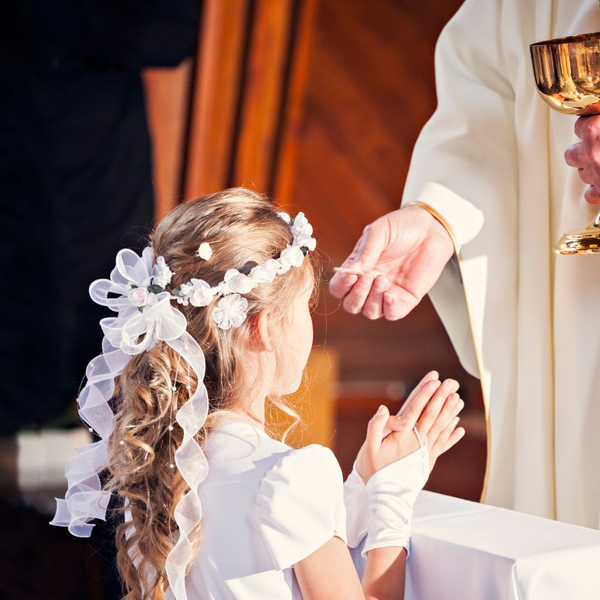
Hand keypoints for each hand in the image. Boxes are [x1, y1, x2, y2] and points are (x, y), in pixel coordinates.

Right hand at [329, 207, 453, 320]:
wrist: (431, 228)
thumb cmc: (402, 226)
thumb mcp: (379, 232)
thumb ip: (365, 252)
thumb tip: (352, 271)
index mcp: (358, 268)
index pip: (339, 287)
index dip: (341, 286)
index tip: (351, 276)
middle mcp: (370, 284)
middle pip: (352, 305)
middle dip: (357, 295)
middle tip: (369, 277)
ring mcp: (387, 292)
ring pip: (370, 312)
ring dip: (373, 299)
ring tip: (383, 279)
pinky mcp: (406, 299)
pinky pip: (391, 314)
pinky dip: (388, 308)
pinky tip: (391, 293)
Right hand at [355, 373, 464, 481]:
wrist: (384, 498)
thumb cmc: (374, 471)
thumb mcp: (369, 447)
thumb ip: (376, 426)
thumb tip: (384, 407)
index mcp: (402, 436)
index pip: (416, 410)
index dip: (426, 394)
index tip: (435, 381)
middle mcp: (417, 442)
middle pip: (432, 415)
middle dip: (442, 397)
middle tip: (452, 383)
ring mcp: (425, 452)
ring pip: (440, 428)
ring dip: (450, 413)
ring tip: (459, 399)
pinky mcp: (428, 461)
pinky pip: (442, 445)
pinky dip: (451, 435)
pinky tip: (459, 426)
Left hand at [565, 115, 599, 203]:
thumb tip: (597, 111)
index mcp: (595, 130)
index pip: (579, 126)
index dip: (589, 128)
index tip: (596, 128)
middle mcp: (590, 152)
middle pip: (571, 154)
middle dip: (583, 153)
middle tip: (599, 150)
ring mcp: (595, 174)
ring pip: (581, 173)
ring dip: (591, 170)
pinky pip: (590, 194)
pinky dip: (597, 191)